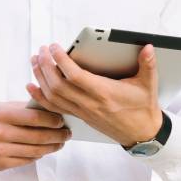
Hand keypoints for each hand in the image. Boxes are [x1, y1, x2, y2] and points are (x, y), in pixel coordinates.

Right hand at [0, 101, 71, 170]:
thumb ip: (22, 108)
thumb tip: (49, 109)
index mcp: (1, 114)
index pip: (34, 117)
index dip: (52, 119)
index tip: (62, 119)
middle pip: (37, 136)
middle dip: (57, 135)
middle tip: (67, 133)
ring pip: (34, 151)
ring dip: (51, 147)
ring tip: (60, 143)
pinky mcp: (0, 163)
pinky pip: (25, 160)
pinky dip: (37, 155)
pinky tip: (43, 150)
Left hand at [26, 43, 162, 147]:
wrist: (141, 134)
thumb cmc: (143, 108)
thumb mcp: (149, 84)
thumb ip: (148, 64)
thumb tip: (148, 47)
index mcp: (104, 93)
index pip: (75, 76)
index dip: (61, 60)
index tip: (54, 47)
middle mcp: (89, 103)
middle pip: (58, 85)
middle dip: (45, 66)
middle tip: (41, 50)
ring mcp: (82, 111)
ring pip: (53, 96)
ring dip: (40, 78)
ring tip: (35, 61)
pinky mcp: (80, 116)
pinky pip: (54, 108)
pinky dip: (40, 97)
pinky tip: (32, 86)